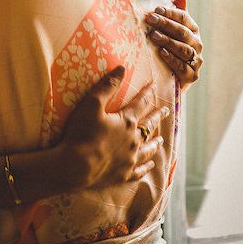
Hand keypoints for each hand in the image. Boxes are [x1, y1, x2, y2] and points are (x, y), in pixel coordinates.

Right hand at [60, 67, 168, 187]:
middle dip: (157, 116)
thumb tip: (122, 68)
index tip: (154, 85)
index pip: (140, 103)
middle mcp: (133, 141)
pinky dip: (147, 167)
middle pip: (149, 125)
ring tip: (161, 140)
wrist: (75, 167)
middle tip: (167, 110)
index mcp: (127, 122)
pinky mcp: (124, 175)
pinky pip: (140, 171)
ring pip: (148, 150)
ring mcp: (130, 160)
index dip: (147, 92)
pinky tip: (151, 165)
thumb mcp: (92, 104)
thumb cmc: (81, 133)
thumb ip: (107, 85)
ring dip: (155, 143)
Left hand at [145, 0, 202, 91]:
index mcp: (193, 30)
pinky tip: (161, 53)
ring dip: (168, 41)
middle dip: (166, 25)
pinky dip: (172, 59)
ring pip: (183, 49)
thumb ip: (175, 14)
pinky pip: (182, 66)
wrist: (171, 78)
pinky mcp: (191, 75)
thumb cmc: (170, 49)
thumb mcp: (171, 31)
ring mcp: (196, 60)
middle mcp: (197, 44)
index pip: (185, 18)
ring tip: (153, 36)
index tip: (156, 9)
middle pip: (183, 32)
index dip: (171, 13)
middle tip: (151, 20)